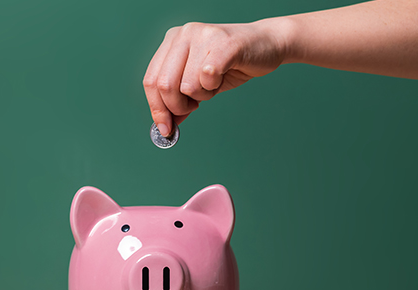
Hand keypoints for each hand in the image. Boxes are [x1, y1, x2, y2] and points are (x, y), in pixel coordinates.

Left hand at [143, 20, 288, 136]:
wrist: (267, 45)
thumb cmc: (231, 64)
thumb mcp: (198, 84)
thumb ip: (180, 100)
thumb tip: (165, 126)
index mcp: (172, 41)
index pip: (150, 80)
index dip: (156, 108)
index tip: (165, 128)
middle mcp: (183, 34)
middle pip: (163, 85)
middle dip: (177, 107)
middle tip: (193, 107)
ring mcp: (202, 35)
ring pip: (185, 86)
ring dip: (201, 96)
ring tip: (214, 84)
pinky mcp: (223, 43)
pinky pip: (206, 78)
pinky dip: (213, 87)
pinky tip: (222, 77)